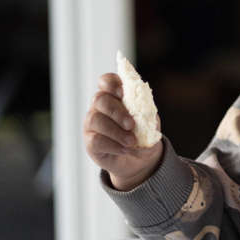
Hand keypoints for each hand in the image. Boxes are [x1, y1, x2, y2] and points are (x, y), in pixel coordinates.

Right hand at [84, 73, 162, 190]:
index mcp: (115, 95)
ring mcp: (92, 123)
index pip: (107, 81)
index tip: (122, 93)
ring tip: (132, 141)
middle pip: (100, 99)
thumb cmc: (143, 133)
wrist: (139, 158)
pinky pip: (96, 140)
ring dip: (116, 131)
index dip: (112, 84)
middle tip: (131, 124)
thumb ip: (147, 115)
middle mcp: (100, 106)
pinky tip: (125, 149)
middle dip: (116, 111)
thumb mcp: (150, 121)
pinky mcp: (90, 142)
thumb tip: (145, 118)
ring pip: (96, 120)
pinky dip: (113, 145)